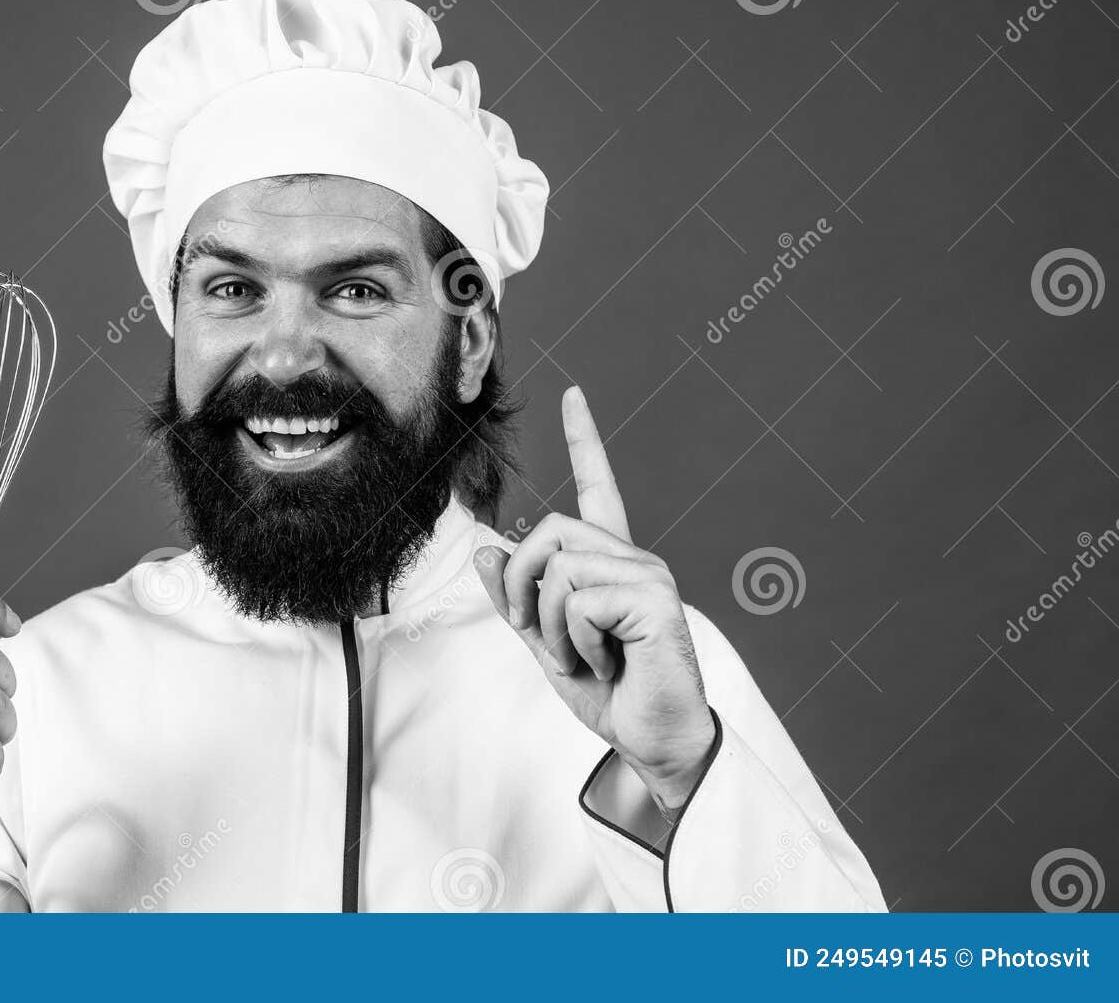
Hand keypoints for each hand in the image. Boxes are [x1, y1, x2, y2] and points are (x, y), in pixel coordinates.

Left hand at [475, 386, 713, 812]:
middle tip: (532, 633)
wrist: (653, 742)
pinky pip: (578, 601)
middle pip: (549, 531)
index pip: (599, 487)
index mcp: (612, 563)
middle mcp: (635, 557)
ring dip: (548, 627)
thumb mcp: (547, 644)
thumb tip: (482, 549)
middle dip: (519, 585)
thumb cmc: (612, 695)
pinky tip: (606, 663)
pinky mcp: (656, 600)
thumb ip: (516, 599)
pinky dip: (574, 642)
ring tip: (581, 658)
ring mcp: (649, 575)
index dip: (584, 441)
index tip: (574, 395)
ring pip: (557, 568)